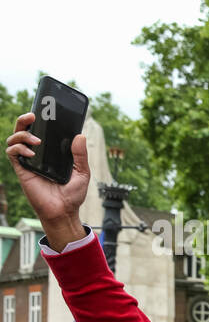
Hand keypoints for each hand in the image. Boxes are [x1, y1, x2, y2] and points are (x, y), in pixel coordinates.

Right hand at [6, 113, 89, 249]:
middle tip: (33, 115)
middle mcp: (38, 154)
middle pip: (25, 130)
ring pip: (15, 138)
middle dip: (24, 119)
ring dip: (22, 134)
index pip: (43, 131)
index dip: (41, 119)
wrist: (64, 211)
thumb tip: (80, 135)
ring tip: (36, 140)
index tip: (45, 109)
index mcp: (51, 152)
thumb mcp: (82, 172)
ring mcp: (28, 161)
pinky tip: (31, 153)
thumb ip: (80, 155)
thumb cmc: (73, 193)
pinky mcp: (21, 169)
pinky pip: (12, 153)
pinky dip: (19, 148)